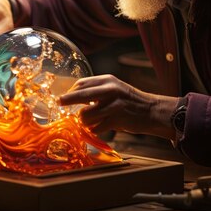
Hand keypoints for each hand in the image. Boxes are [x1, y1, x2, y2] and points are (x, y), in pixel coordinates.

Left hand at [58, 74, 177, 138]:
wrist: (152, 111)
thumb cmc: (130, 101)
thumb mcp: (115, 89)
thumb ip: (97, 92)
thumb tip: (74, 98)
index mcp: (108, 81)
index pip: (82, 83)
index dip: (71, 91)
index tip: (63, 98)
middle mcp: (110, 90)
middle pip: (81, 94)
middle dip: (67, 100)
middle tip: (59, 103)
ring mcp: (113, 105)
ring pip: (86, 115)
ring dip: (85, 122)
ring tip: (92, 122)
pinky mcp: (116, 119)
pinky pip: (96, 127)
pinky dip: (95, 130)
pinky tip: (101, 128)